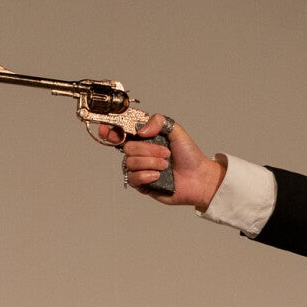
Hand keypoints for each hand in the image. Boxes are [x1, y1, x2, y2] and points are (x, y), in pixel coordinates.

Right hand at [98, 114, 226, 208]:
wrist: (199, 178)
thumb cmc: (189, 156)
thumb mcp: (177, 131)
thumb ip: (159, 122)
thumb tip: (141, 130)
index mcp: (145, 140)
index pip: (122, 134)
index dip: (111, 131)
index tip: (107, 130)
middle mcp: (141, 154)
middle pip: (127, 148)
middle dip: (147, 150)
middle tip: (165, 153)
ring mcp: (141, 170)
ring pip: (130, 163)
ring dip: (150, 163)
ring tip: (165, 166)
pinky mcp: (143, 185)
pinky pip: (134, 178)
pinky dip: (146, 175)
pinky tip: (158, 176)